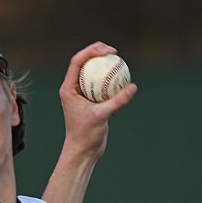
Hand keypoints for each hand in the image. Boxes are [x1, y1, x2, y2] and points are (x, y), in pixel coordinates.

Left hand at [58, 42, 137, 163]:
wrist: (83, 151)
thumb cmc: (85, 135)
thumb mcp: (101, 116)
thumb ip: (117, 101)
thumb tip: (133, 86)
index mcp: (68, 88)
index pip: (77, 62)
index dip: (92, 51)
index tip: (108, 51)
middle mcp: (73, 89)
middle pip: (85, 63)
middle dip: (99, 53)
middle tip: (114, 52)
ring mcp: (82, 95)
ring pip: (94, 74)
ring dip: (106, 66)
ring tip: (119, 61)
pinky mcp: (92, 102)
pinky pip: (103, 86)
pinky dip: (112, 81)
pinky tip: (124, 79)